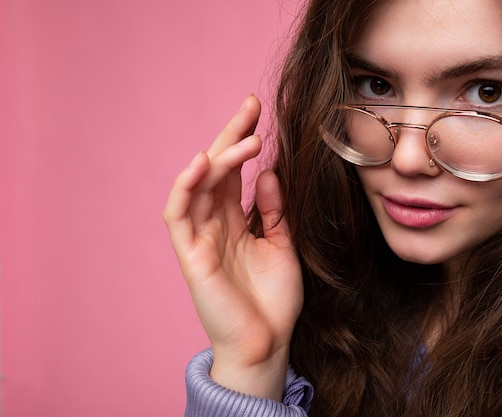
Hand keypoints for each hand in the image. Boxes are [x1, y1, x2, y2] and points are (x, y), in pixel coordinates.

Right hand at [163, 95, 302, 399]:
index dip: (242, 140)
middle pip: (216, 170)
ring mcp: (200, 238)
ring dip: (219, 157)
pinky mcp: (190, 256)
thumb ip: (273, 210)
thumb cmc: (274, 298)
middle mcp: (214, 224)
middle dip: (232, 136)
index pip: (234, 171)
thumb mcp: (283, 244)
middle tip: (251, 105)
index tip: (258, 111)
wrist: (268, 342)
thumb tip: (268, 172)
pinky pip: (179, 215)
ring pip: (199, 186)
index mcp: (234, 221)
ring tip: (247, 136)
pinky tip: (203, 162)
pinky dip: (186, 187)